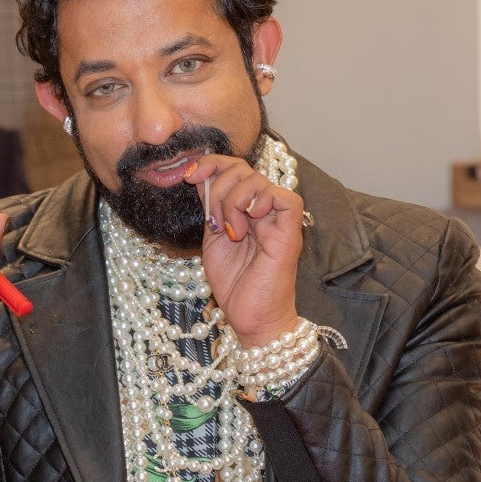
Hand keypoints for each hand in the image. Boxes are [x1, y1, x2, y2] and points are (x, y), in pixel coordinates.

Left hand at [183, 154, 303, 346]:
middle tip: (214, 220)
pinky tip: (249, 221)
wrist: (251, 317)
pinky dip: (262, 201)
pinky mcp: (290, 232)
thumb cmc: (235, 284)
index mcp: (245, 208)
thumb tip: (199, 177)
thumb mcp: (212, 238)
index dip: (211, 164)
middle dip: (217, 186)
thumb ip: (210, 208)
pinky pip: (286, 198)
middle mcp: (263, 209)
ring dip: (233, 200)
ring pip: (258, 179)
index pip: (233, 168)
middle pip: (243, 168)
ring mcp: (278, 219)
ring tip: (231, 231)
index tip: (190, 175)